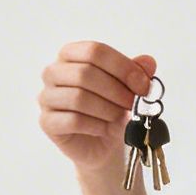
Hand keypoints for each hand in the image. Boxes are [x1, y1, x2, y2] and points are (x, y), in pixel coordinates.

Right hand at [37, 41, 157, 177]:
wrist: (104, 143)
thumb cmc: (113, 108)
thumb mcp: (129, 88)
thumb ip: (137, 72)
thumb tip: (148, 62)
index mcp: (72, 54)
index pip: (95, 51)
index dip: (122, 67)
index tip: (142, 85)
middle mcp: (54, 72)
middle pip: (84, 73)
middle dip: (116, 91)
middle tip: (132, 104)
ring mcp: (47, 97)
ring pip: (78, 98)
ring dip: (107, 109)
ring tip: (118, 117)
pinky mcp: (47, 122)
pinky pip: (73, 120)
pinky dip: (96, 126)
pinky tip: (105, 129)